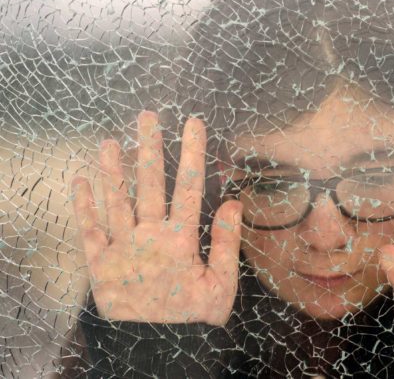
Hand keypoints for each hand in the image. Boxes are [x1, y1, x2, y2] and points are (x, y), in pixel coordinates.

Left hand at [71, 111, 242, 324]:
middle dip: (150, 148)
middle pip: (150, 185)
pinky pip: (89, 232)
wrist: (158, 353)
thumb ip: (228, 243)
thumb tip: (234, 203)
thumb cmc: (195, 320)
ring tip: (109, 141)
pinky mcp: (99, 266)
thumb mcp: (223, 286)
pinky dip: (84, 206)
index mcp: (182, 242)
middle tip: (146, 117)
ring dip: (113, 169)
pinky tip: (81, 181)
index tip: (193, 124)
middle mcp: (149, 238)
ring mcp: (121, 250)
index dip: (192, 152)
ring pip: (116, 201)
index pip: (190, 187)